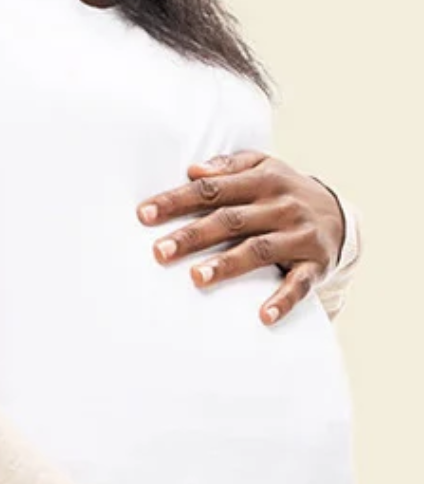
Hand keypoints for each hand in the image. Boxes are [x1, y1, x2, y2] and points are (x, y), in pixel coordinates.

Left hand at [135, 151, 346, 325]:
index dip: (177, 201)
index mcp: (262, 179)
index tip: (144, 215)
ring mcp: (299, 236)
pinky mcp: (315, 264)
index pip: (212, 190)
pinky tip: (262, 316)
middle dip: (193, 235)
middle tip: (160, 252)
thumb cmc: (283, 191)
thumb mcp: (263, 167)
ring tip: (197, 277)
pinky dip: (282, 300)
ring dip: (228, 265)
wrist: (340, 215)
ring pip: (259, 250)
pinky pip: (298, 284)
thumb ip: (228, 167)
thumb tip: (193, 171)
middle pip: (230, 220)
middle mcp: (281, 206)